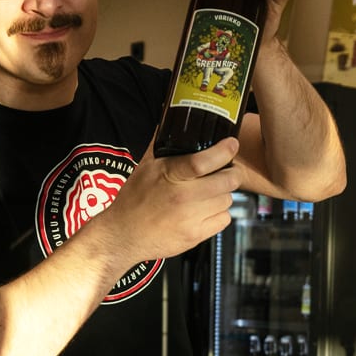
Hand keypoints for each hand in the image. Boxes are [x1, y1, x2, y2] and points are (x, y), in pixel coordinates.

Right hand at [86, 137, 240, 266]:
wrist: (123, 235)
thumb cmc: (134, 199)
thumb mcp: (145, 167)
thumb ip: (160, 144)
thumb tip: (170, 119)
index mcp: (169, 176)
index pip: (204, 161)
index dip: (224, 151)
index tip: (231, 144)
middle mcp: (182, 197)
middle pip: (227, 181)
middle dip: (232, 173)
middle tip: (227, 171)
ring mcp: (190, 219)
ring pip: (227, 200)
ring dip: (223, 195)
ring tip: (211, 193)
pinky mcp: (195, 236)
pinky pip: (224, 220)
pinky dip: (220, 214)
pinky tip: (207, 210)